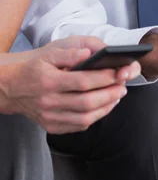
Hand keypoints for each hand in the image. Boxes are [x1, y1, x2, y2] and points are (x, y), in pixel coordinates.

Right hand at [2, 36, 140, 132]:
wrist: (12, 86)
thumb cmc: (35, 66)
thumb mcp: (49, 52)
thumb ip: (70, 53)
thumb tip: (88, 53)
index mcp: (49, 81)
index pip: (83, 82)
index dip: (104, 78)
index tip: (118, 72)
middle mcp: (48, 102)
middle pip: (86, 103)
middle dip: (109, 95)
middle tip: (122, 86)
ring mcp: (49, 117)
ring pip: (84, 118)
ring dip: (106, 108)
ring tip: (117, 96)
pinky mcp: (51, 126)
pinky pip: (77, 126)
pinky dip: (94, 118)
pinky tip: (103, 107)